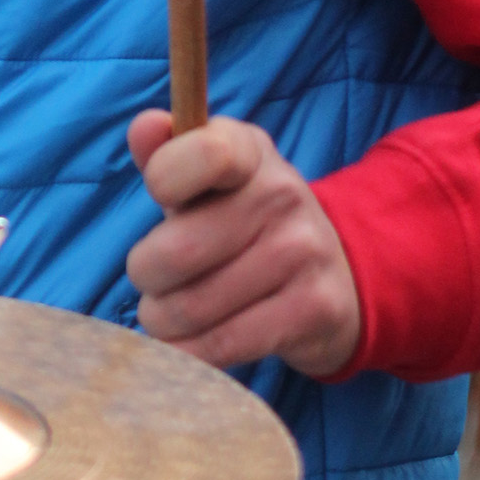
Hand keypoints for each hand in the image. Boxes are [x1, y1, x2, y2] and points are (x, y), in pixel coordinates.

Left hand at [126, 111, 360, 377]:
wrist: (335, 274)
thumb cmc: (241, 220)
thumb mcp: (206, 180)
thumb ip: (164, 155)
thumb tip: (144, 126)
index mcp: (249, 151)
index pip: (205, 153)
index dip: (163, 177)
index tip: (161, 195)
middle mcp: (282, 195)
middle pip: (176, 252)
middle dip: (145, 275)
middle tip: (151, 280)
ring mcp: (304, 253)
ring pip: (192, 306)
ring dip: (162, 319)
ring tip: (167, 313)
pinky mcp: (314, 310)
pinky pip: (224, 343)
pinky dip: (189, 352)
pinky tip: (187, 345)